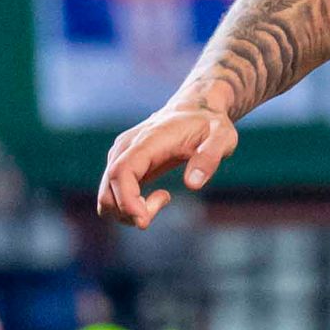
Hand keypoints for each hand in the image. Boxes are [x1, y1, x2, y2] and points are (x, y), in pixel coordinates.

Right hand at [98, 103, 236, 227]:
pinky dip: (130, 206)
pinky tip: (158, 196)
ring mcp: (119, 156)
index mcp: (147, 140)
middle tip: (166, 200)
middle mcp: (125, 147)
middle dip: (130, 213)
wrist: (195, 109)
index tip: (145, 220)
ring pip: (106, 197)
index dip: (127, 201)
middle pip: (108, 190)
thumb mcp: (223, 137)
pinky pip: (113, 195)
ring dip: (130, 212)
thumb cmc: (210, 125)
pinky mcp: (121, 165)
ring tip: (164, 198)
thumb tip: (193, 184)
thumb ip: (210, 157)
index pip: (121, 172)